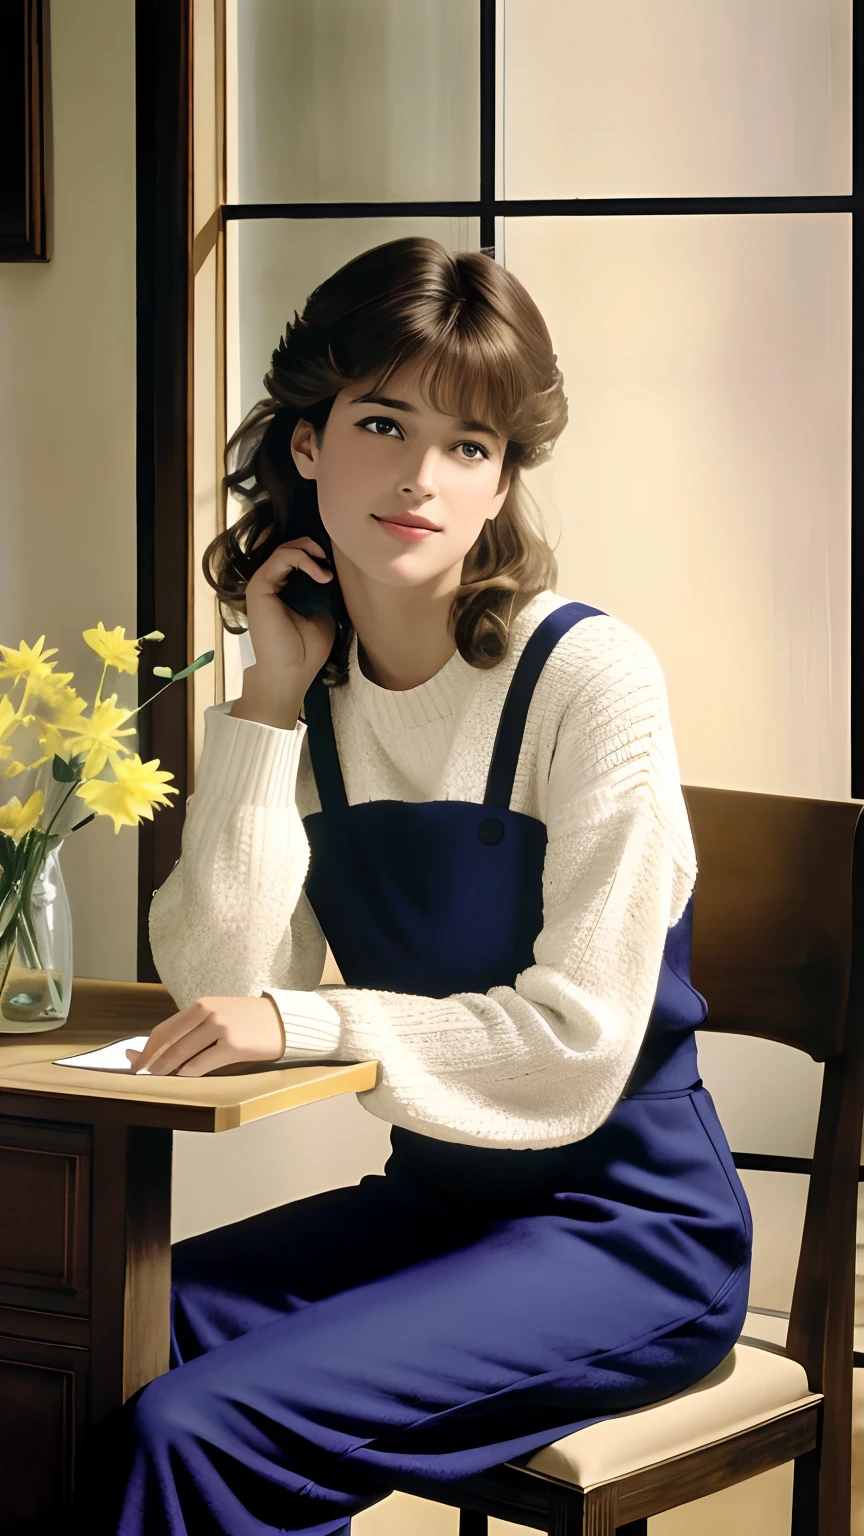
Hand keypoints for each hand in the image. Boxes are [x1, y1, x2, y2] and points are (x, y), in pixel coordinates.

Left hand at [125, 995, 286, 1076]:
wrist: (284, 1022)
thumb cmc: (250, 1021)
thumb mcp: (220, 1015)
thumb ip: (192, 1029)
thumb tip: (158, 1048)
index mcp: (202, 1005)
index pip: (165, 1029)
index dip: (145, 1049)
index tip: (133, 1062)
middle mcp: (209, 1013)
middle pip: (168, 1042)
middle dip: (149, 1062)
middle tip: (138, 1076)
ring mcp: (221, 1028)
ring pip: (181, 1054)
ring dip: (165, 1070)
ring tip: (156, 1080)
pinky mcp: (233, 1046)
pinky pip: (200, 1065)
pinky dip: (186, 1075)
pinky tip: (181, 1080)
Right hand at [245, 529, 336, 702]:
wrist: (291, 672)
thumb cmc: (307, 650)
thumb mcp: (323, 612)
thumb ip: (322, 590)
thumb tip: (335, 570)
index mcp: (283, 588)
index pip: (296, 557)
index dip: (315, 553)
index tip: (335, 566)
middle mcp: (270, 583)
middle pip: (289, 547)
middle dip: (313, 547)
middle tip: (330, 561)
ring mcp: (263, 583)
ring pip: (285, 548)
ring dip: (310, 552)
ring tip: (326, 573)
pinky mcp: (259, 586)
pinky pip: (282, 557)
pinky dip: (304, 559)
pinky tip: (321, 576)